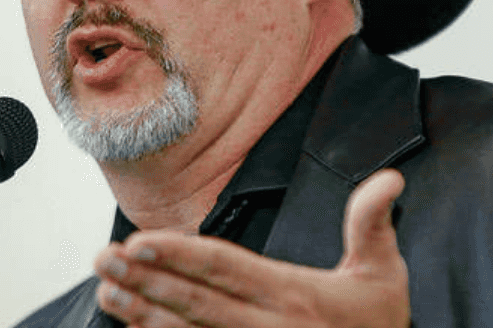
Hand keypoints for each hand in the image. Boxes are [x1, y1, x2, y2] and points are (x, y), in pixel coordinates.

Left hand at [95, 169, 408, 327]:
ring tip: (106, 290)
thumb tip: (388, 180)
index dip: (180, 255)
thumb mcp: (384, 275)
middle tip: (104, 258)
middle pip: (193, 301)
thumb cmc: (378, 327)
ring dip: (140, 312)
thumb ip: (371, 224)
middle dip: (144, 279)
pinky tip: (134, 326)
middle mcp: (266, 327)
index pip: (226, 268)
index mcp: (294, 296)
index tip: (141, 241)